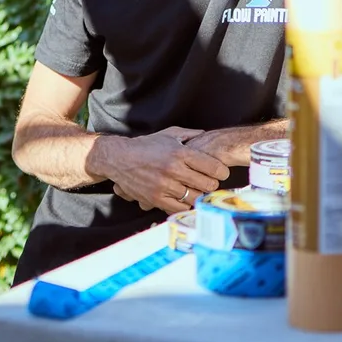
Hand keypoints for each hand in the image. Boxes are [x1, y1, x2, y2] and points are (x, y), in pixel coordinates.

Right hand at [104, 126, 224, 213]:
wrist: (120, 158)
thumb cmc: (146, 145)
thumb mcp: (169, 134)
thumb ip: (190, 135)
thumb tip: (207, 135)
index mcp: (180, 153)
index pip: (213, 167)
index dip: (221, 172)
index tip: (221, 173)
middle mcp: (174, 170)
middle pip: (207, 184)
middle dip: (211, 184)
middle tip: (209, 182)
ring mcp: (165, 186)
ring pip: (195, 197)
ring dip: (198, 195)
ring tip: (197, 190)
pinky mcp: (156, 199)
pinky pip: (180, 207)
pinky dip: (185, 204)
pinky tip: (185, 198)